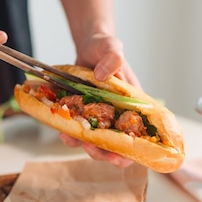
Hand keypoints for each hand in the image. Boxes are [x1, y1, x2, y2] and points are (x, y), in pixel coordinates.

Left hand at [60, 32, 140, 167]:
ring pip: (96, 141)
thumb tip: (102, 75)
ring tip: (71, 138)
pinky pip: (79, 130)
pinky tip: (62, 128)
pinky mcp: (85, 114)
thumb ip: (112, 58)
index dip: (132, 151)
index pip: (139, 135)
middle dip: (104, 152)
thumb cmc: (105, 47)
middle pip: (117, 145)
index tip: (119, 156)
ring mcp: (101, 116)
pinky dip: (71, 132)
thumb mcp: (111, 48)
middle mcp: (119, 114)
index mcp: (133, 105)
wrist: (88, 45)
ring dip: (84, 145)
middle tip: (90, 147)